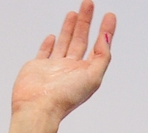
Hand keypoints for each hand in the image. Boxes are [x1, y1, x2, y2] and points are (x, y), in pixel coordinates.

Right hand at [2, 0, 115, 132]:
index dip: (105, 31)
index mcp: (86, 73)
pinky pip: (45, 52)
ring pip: (65, 42)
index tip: (110, 16)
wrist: (38, 107)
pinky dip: (50, 44)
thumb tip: (107, 37)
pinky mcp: (38, 67)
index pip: (99, 48)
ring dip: (70, 27)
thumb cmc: (64, 98)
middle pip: (81, 40)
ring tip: (75, 13)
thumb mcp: (93, 77)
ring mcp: (55, 68)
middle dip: (86, 22)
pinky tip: (53, 36)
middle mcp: (71, 70)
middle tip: (89, 4)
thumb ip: (102, 57)